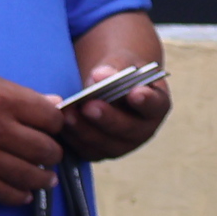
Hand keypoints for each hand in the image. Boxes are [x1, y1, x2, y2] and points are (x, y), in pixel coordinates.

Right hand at [0, 69, 62, 205]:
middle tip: (50, 154)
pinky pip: (2, 192)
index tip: (53, 129)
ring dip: (43, 179)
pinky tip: (24, 193)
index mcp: (4, 100)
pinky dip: (18, 196)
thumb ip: (20, 94)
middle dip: (53, 153)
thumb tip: (52, 103)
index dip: (58, 125)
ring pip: (29, 175)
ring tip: (46, 178)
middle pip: (45, 150)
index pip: (52, 119)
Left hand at [55, 64, 169, 163]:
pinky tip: (60, 124)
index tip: (135, 92)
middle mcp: (142, 130)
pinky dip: (72, 138)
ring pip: (104, 144)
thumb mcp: (120, 63)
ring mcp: (121, 145)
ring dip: (84, 130)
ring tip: (67, 113)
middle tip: (89, 106)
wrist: (106, 86)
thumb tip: (100, 75)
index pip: (155, 105)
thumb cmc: (118, 72)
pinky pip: (85, 150)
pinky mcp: (99, 152)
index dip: (146, 101)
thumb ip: (114, 67)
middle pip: (127, 130)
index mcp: (156, 106)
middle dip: (107, 118)